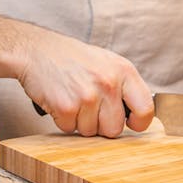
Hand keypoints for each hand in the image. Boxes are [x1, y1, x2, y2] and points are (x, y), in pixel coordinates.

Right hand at [18, 26, 154, 137]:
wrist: (36, 50)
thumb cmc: (71, 57)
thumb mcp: (106, 62)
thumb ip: (124, 85)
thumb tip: (137, 113)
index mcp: (124, 70)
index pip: (146, 109)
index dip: (138, 122)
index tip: (130, 123)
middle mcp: (109, 83)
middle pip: (114, 129)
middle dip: (100, 124)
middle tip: (89, 107)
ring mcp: (88, 96)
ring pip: (90, 132)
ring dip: (79, 121)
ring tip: (73, 98)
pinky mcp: (66, 107)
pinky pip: (69, 129)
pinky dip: (63, 120)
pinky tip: (60, 100)